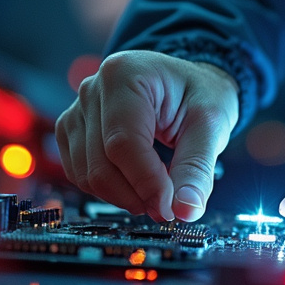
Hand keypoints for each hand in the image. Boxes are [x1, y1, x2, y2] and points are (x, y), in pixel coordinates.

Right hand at [55, 50, 238, 221]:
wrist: (187, 85)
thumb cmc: (200, 93)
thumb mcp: (212, 124)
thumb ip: (197, 168)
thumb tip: (187, 210)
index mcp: (125, 74)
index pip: (123, 143)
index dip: (146, 183)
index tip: (170, 207)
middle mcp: (92, 89)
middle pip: (101, 164)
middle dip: (136, 195)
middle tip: (168, 207)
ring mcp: (77, 111)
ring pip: (87, 175)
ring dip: (123, 196)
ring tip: (157, 193)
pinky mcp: (72, 132)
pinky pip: (80, 174)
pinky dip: (109, 190)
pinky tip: (136, 184)